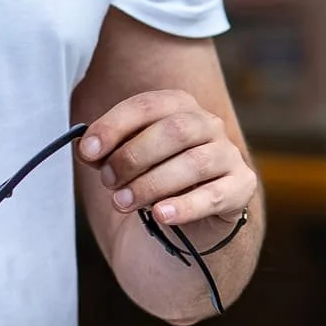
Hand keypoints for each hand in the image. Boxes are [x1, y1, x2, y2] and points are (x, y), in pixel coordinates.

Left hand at [75, 89, 257, 237]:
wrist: (190, 219)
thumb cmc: (152, 178)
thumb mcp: (123, 163)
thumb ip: (104, 153)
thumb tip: (85, 147)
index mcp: (178, 106)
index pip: (146, 106)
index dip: (114, 126)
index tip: (88, 151)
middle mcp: (208, 124)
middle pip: (173, 131)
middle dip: (133, 157)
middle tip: (108, 181)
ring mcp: (228, 154)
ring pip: (194, 163)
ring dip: (151, 184)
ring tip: (123, 202)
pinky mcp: (241, 187)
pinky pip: (215, 195)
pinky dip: (185, 206)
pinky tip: (161, 215)